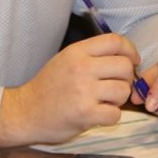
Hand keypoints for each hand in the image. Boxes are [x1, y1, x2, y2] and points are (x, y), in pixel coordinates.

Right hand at [0, 33, 134, 147]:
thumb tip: (126, 57)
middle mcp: (81, 68)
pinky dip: (110, 116)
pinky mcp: (85, 114)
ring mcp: (84, 91)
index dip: (130, 50)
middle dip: (125, 78)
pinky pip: (115, 114)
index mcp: (77, 52)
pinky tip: (98, 114)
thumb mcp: (66, 60)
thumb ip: (92, 55)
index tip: (131, 61)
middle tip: (114, 86)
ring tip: (104, 101)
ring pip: (123, 91)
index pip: (115, 41)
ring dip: (118, 99)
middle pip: (124, 66)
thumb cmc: (48, 87)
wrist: (26, 112)